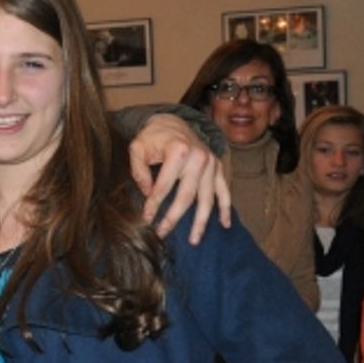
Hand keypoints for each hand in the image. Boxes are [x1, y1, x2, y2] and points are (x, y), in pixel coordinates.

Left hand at [129, 114, 232, 243]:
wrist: (174, 122)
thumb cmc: (153, 137)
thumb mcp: (137, 148)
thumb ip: (138, 171)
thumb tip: (147, 193)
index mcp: (178, 151)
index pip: (164, 186)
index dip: (154, 205)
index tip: (146, 219)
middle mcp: (199, 158)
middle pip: (187, 196)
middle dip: (174, 218)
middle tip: (162, 234)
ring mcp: (211, 164)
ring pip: (208, 199)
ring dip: (201, 222)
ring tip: (194, 240)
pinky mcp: (218, 167)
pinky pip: (224, 191)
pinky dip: (226, 208)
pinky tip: (224, 225)